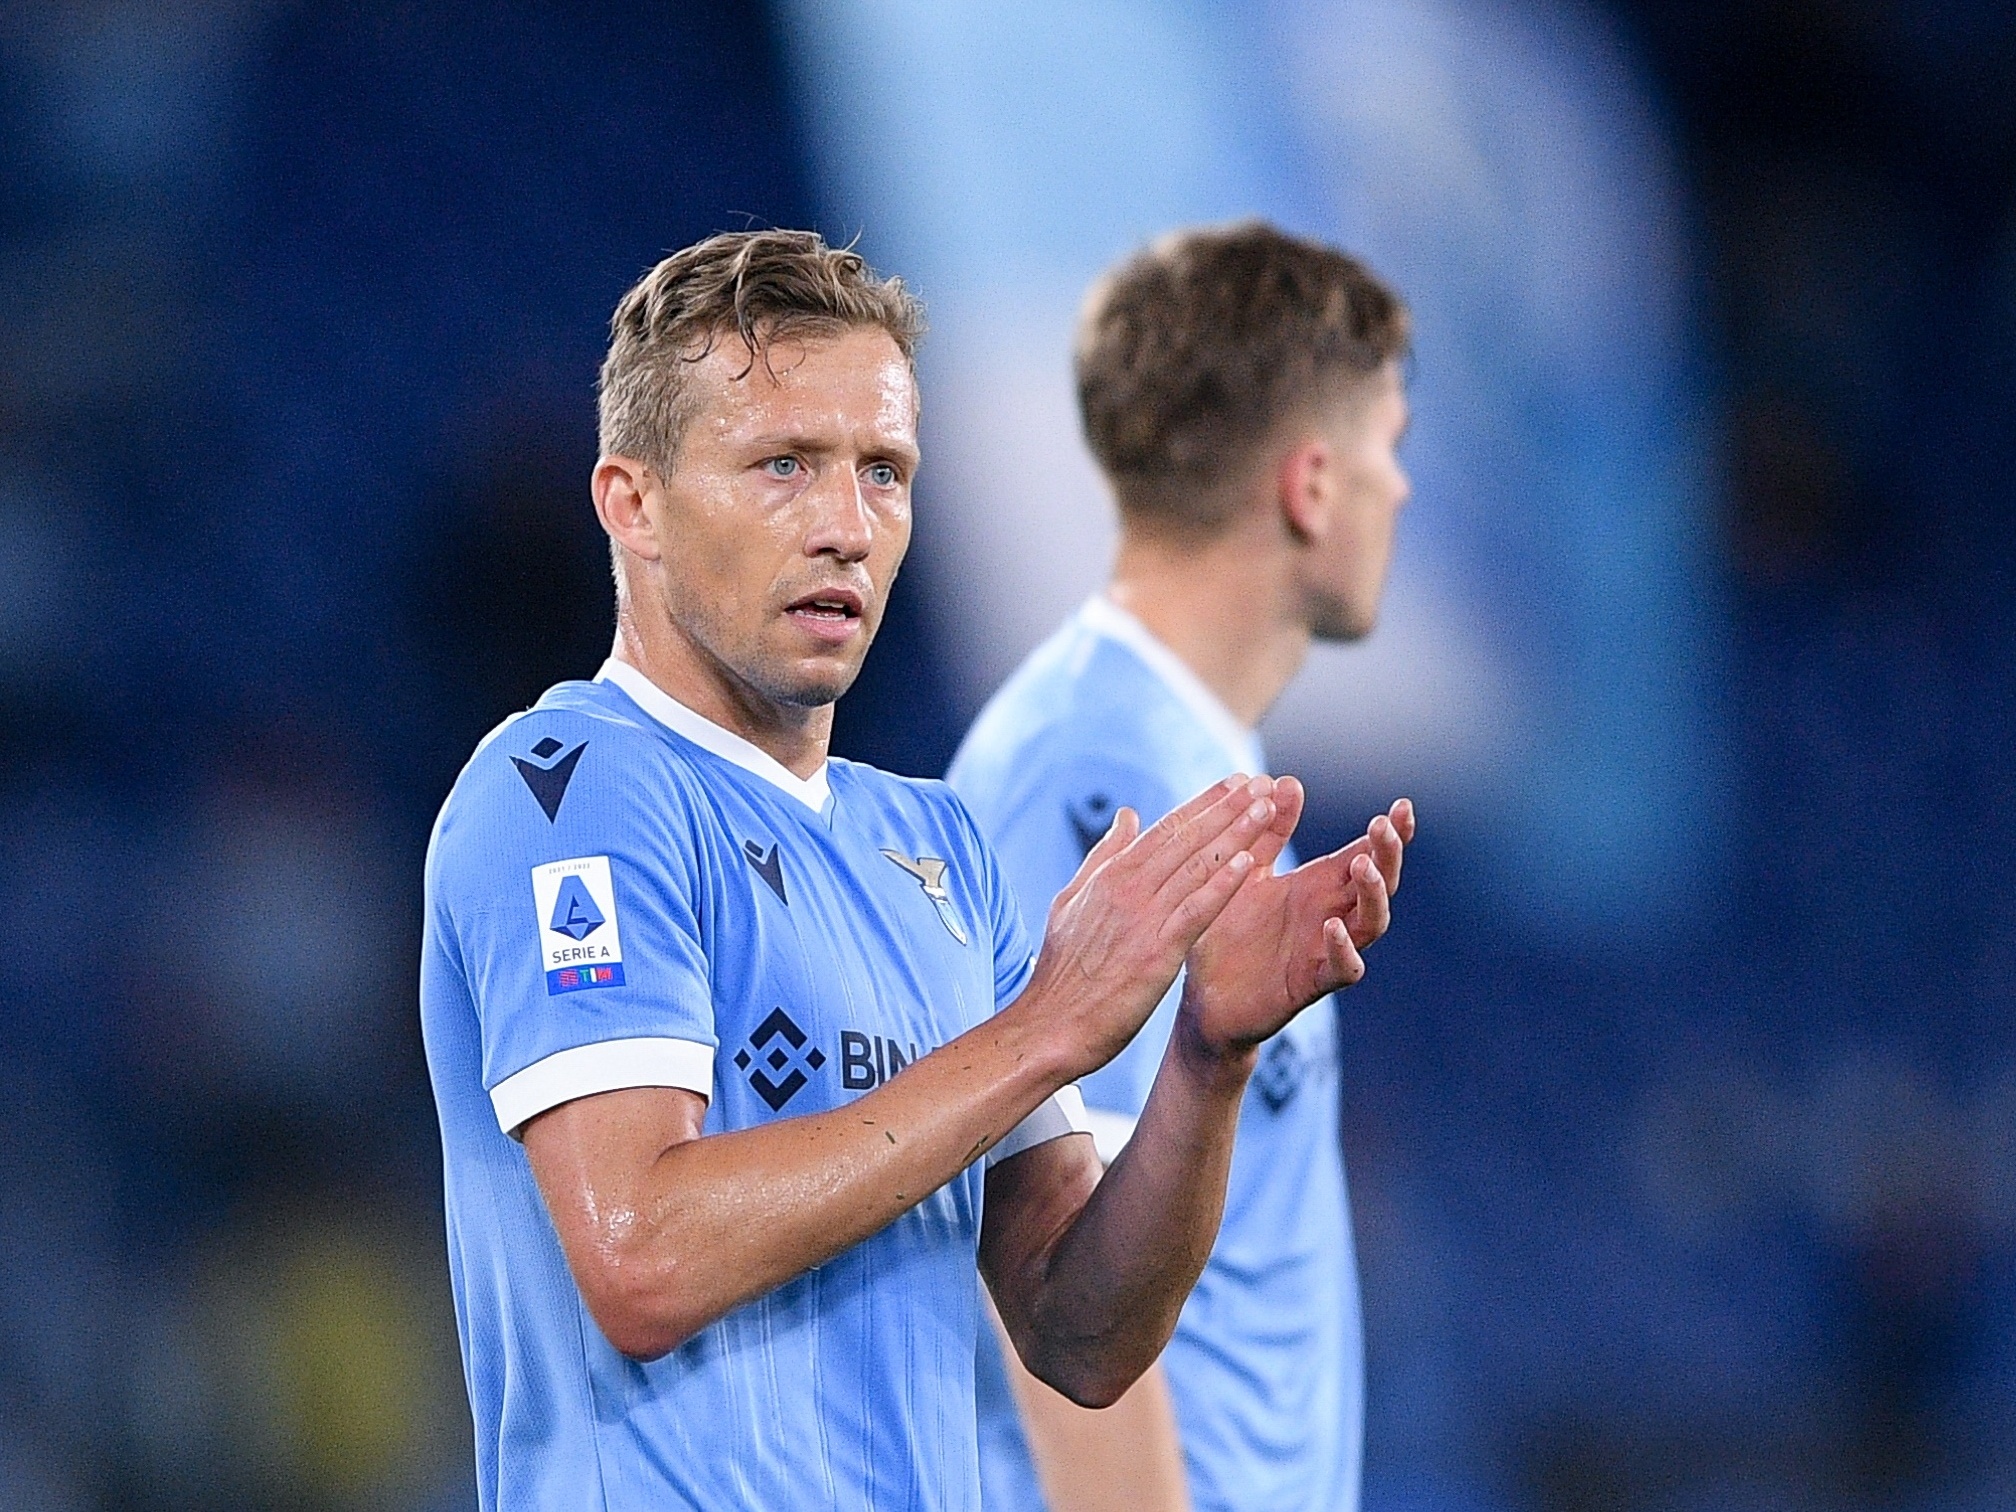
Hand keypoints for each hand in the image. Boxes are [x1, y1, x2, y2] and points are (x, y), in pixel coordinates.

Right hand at [1023, 775, 1280, 1077]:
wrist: (1050, 1026)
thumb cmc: (1062, 971)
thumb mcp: (1072, 900)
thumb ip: (1104, 856)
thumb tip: (1128, 815)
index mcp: (1110, 875)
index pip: (1166, 828)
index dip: (1205, 803)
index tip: (1236, 783)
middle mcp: (1127, 888)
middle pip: (1187, 838)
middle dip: (1228, 808)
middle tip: (1261, 783)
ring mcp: (1142, 918)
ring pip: (1198, 866)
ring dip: (1236, 835)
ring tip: (1267, 809)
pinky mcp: (1156, 952)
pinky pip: (1196, 911)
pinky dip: (1223, 886)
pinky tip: (1250, 865)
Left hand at [1181, 791, 1413, 1055]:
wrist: (1203, 995)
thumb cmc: (1227, 930)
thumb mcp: (1246, 871)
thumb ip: (1268, 831)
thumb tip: (1288, 780)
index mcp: (1319, 886)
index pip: (1366, 853)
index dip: (1390, 833)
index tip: (1403, 805)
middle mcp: (1331, 914)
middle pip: (1379, 883)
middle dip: (1388, 854)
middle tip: (1384, 825)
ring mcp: (1324, 949)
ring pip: (1371, 923)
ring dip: (1372, 893)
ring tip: (1363, 865)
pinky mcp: (1309, 983)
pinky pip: (1342, 969)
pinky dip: (1343, 948)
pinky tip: (1333, 926)